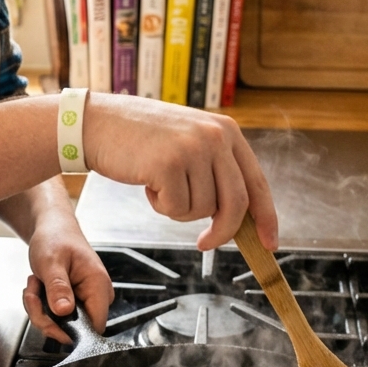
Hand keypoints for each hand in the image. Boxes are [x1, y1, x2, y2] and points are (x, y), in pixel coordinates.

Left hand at [23, 211, 114, 345]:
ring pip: (62, 324)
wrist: (52, 229)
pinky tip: (38, 287)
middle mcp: (97, 296)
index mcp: (98, 285)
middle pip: (74, 328)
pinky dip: (42, 306)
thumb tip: (64, 311)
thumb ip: (58, 287)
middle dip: (46, 316)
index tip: (47, 320)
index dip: (69, 331)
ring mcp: (86, 300)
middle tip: (33, 294)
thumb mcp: (51, 261)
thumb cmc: (55, 238)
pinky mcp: (75, 302)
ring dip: (40, 309)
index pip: (94, 327)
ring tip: (35, 284)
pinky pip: (57, 317)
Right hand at [84, 95, 277, 252]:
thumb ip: (216, 170)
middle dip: (223, 231)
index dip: (265, 217)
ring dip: (179, 209)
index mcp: (226, 130)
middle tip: (205, 244)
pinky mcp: (169, 164)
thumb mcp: (190, 142)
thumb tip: (240, 218)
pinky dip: (160, 205)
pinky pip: (176, 208)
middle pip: (236, 203)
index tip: (269, 243)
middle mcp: (215, 136)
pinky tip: (147, 181)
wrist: (98, 122)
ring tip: (160, 183)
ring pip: (202, 209)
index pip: (257, 182)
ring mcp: (192, 149)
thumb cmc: (141, 139)